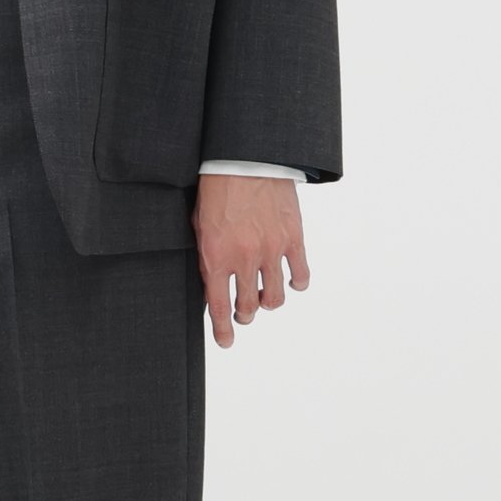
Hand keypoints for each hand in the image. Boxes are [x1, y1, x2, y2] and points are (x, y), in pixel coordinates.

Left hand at [193, 174, 309, 349]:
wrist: (245, 159)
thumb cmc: (217, 187)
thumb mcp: (200, 225)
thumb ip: (208, 255)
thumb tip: (212, 283)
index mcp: (216, 257)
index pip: (219, 308)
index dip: (223, 330)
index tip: (226, 341)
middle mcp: (244, 259)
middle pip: (248, 307)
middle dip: (244, 315)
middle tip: (243, 311)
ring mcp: (271, 250)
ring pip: (275, 298)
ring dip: (268, 302)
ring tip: (264, 297)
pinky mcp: (293, 239)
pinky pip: (300, 275)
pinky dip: (296, 283)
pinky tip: (291, 281)